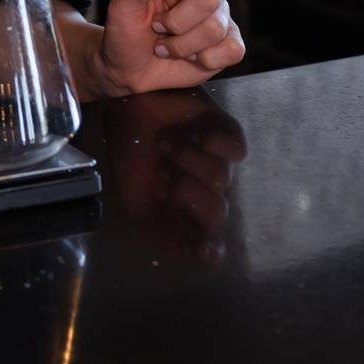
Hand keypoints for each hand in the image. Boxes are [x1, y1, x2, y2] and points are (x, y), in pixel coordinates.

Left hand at [90, 0, 245, 96]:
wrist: (130, 68)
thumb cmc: (126, 31)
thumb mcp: (122, 5)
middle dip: (177, 22)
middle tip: (157, 27)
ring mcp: (218, 17)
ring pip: (216, 28)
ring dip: (182, 45)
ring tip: (165, 46)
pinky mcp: (228, 44)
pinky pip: (234, 49)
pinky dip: (206, 59)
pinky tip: (190, 57)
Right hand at [101, 88, 248, 264]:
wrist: (126, 108)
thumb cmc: (130, 155)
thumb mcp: (134, 203)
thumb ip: (162, 234)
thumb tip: (198, 256)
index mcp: (185, 214)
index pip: (208, 244)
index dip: (209, 250)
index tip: (204, 249)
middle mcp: (206, 192)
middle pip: (217, 212)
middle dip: (187, 193)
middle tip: (162, 174)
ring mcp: (219, 162)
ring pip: (220, 177)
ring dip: (187, 159)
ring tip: (164, 143)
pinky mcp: (225, 132)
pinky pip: (237, 149)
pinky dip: (217, 144)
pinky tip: (198, 136)